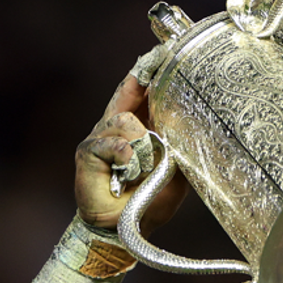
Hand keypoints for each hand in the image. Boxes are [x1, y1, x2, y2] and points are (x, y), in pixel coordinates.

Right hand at [75, 75, 187, 234]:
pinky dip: (128, 156)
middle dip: (143, 77)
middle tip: (158, 59)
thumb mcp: (175, 172)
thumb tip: (194, 125)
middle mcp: (116, 128)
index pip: (142, 92)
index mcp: (138, 129)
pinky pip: (115, 143)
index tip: (165, 51)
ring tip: (143, 169)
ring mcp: (100, 137)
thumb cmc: (148, 201)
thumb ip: (179, 148)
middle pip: (129, 92)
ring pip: (126, 119)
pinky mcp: (88, 152)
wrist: (124, 231)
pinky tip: (128, 171)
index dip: (150, 70)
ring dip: (143, 144)